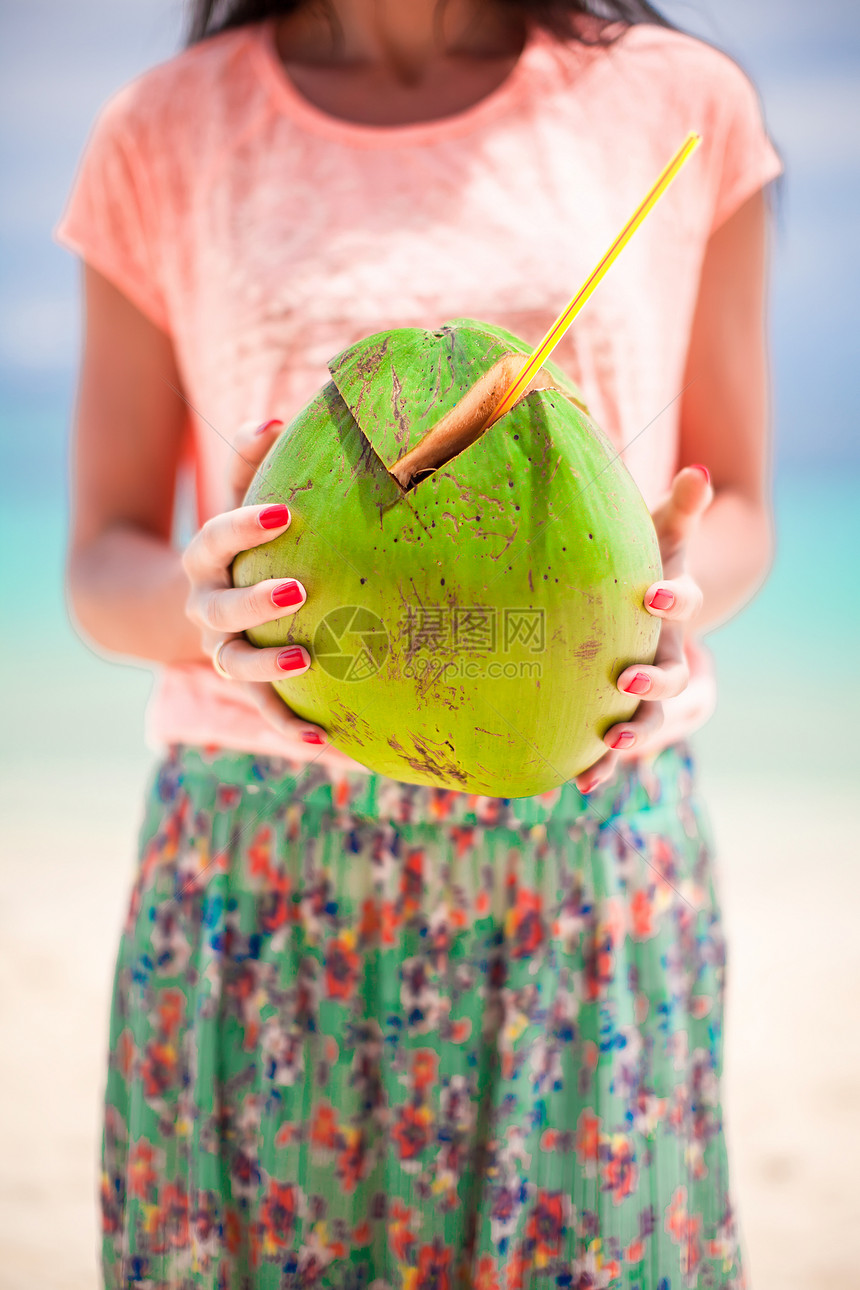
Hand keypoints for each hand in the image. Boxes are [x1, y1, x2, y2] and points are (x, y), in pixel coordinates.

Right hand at [182, 417, 331, 753]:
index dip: (245, 527)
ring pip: (232, 663)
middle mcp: (204, 607)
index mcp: (203, 558)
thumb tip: (277, 417)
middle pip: (218, 609)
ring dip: (266, 667)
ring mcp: (221, 650)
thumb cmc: (237, 540)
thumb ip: (253, 459)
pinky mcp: (246, 685)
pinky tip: (324, 741)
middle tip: (298, 591)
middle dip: (254, 601)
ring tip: (304, 662)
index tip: (286, 514)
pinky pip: (263, 710)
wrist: (178, 605)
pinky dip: (287, 726)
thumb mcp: (237, 493)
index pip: (215, 539)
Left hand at [574, 464, 713, 794]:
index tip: (655, 595)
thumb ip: (677, 506)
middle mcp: (666, 650)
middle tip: (629, 678)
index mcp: (672, 603)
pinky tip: (578, 783)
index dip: (675, 599)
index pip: (684, 600)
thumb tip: (695, 471)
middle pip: (673, 670)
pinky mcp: (618, 713)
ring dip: (633, 731)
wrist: (644, 607)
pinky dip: (600, 764)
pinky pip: (612, 743)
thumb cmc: (643, 559)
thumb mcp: (660, 530)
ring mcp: (645, 688)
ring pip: (649, 716)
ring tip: (614, 742)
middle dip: (653, 678)